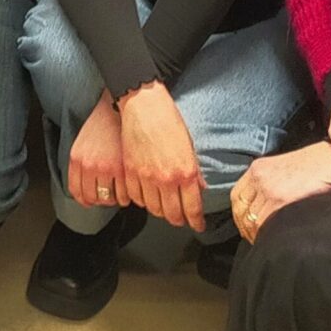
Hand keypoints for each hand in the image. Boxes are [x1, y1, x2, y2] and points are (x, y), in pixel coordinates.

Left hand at [66, 94, 126, 215]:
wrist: (118, 107)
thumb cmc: (102, 123)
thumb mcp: (82, 143)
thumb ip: (81, 164)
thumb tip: (85, 185)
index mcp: (77, 160)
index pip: (76, 191)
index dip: (85, 200)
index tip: (91, 201)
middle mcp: (89, 166)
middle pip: (93, 198)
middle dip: (101, 200)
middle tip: (109, 197)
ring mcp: (106, 168)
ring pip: (109, 198)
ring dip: (115, 199)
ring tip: (121, 193)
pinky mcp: (122, 169)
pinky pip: (124, 194)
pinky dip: (127, 196)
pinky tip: (129, 189)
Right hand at [118, 84, 204, 229]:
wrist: (144, 105)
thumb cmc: (169, 120)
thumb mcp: (189, 146)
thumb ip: (194, 171)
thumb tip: (199, 188)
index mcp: (186, 172)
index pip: (192, 208)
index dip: (196, 222)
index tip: (197, 226)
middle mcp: (167, 179)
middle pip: (172, 214)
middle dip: (178, 220)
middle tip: (181, 219)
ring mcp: (147, 177)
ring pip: (153, 209)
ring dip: (160, 212)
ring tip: (164, 208)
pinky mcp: (131, 172)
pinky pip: (136, 197)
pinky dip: (142, 201)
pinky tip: (146, 197)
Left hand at [229, 142, 330, 242]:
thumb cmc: (314, 166)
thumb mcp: (282, 169)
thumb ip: (268, 184)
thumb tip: (261, 208)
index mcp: (258, 168)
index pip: (237, 196)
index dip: (239, 215)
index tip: (245, 227)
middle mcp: (259, 177)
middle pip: (242, 210)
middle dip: (246, 228)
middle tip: (255, 240)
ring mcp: (269, 188)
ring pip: (253, 220)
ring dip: (257, 234)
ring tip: (267, 242)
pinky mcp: (281, 199)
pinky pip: (267, 223)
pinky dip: (268, 234)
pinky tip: (275, 239)